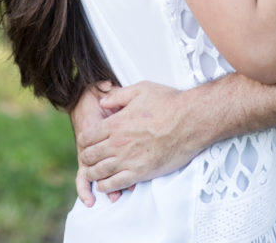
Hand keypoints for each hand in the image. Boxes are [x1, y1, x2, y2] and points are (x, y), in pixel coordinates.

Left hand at [77, 81, 200, 194]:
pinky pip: (114, 185)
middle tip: (89, 158)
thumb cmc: (169, 103)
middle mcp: (118, 143)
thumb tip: (102, 101)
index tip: (87, 142)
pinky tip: (106, 184)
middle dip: (86, 157)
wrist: (190, 121)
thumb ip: (118, 95)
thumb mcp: (142, 89)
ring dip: (93, 173)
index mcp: (116, 123)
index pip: (87, 137)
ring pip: (99, 172)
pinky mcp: (139, 173)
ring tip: (93, 172)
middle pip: (90, 156)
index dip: (84, 140)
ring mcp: (128, 160)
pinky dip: (106, 186)